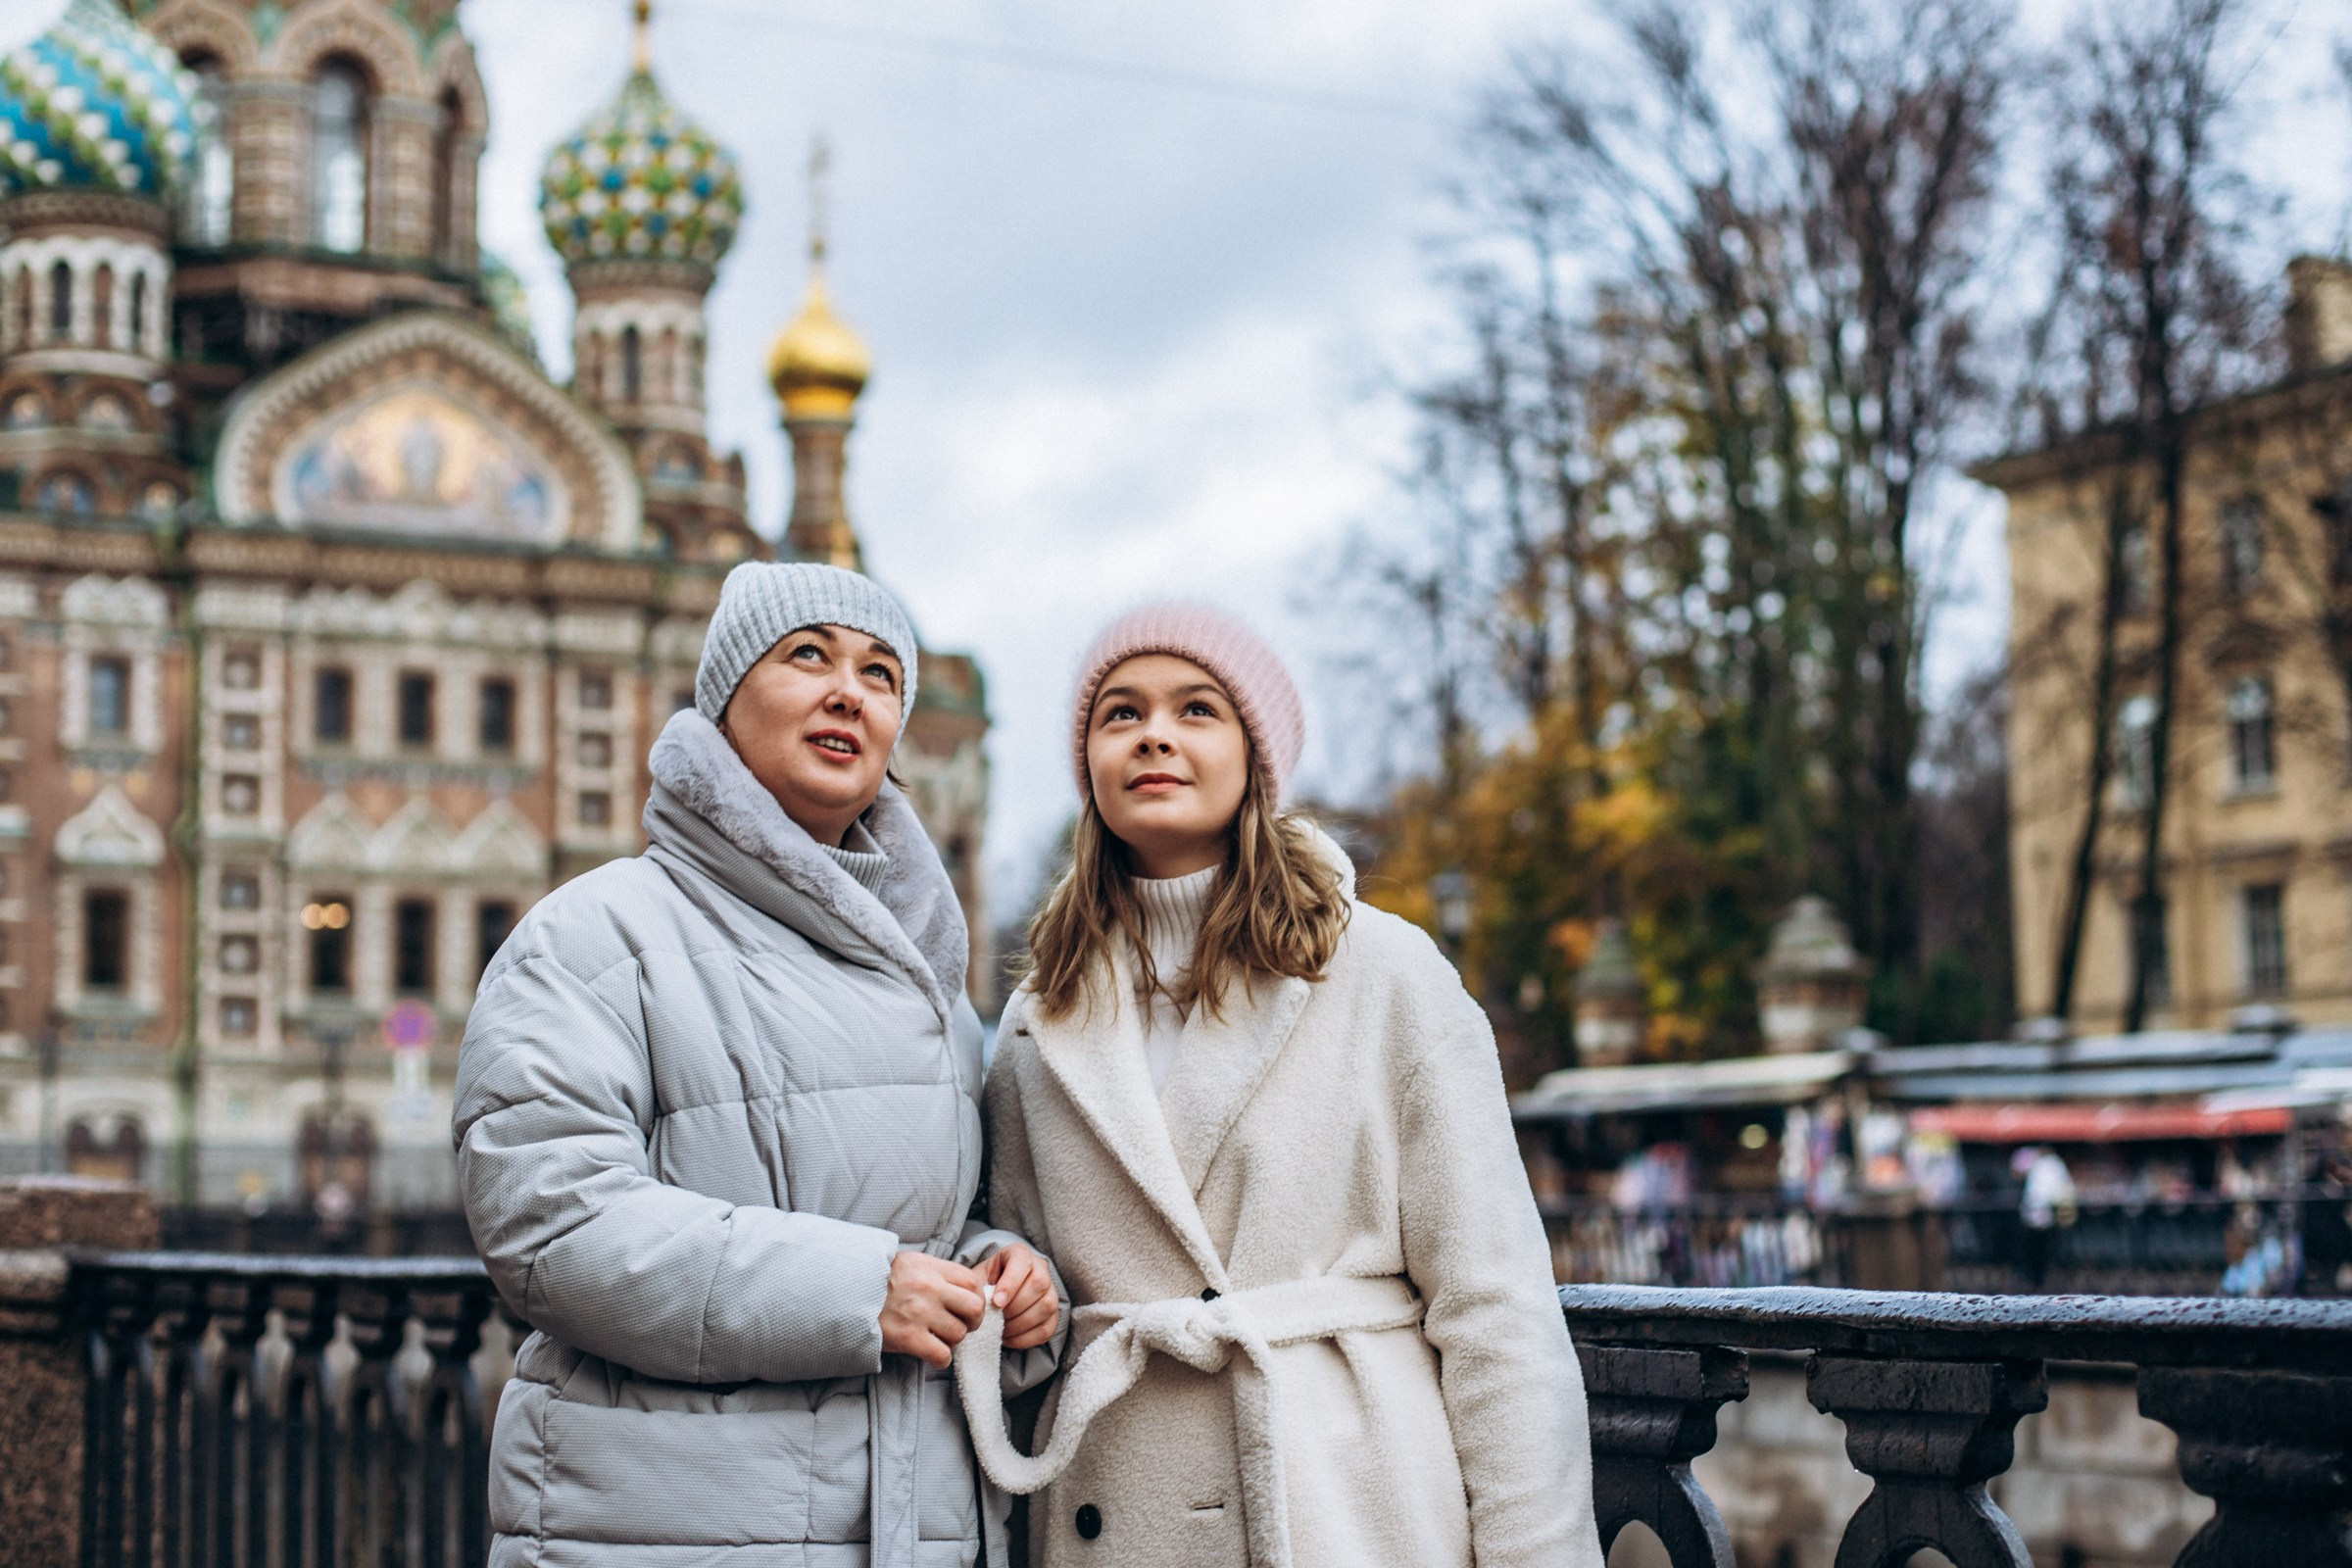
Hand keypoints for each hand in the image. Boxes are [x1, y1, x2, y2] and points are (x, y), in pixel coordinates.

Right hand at [879, 1252, 985, 1368]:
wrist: (844, 1293)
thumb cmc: (877, 1280)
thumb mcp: (909, 1263)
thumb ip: (936, 1272)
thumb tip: (961, 1287)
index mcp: (931, 1268)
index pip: (973, 1281)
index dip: (974, 1296)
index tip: (966, 1306)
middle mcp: (930, 1289)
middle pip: (974, 1308)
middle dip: (971, 1320)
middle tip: (959, 1325)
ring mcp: (920, 1313)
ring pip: (959, 1333)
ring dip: (952, 1340)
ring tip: (938, 1338)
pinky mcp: (908, 1338)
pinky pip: (942, 1355)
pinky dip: (941, 1359)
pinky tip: (932, 1354)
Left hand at [981, 1243, 1059, 1351]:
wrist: (994, 1295)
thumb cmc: (984, 1284)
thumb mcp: (977, 1278)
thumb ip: (978, 1287)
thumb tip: (983, 1306)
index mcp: (1020, 1253)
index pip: (1022, 1263)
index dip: (1011, 1284)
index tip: (997, 1303)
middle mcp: (1041, 1268)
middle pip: (1039, 1285)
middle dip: (1015, 1307)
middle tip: (997, 1318)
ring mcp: (1051, 1291)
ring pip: (1047, 1306)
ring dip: (1021, 1323)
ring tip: (1002, 1329)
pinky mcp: (1054, 1314)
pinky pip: (1047, 1328)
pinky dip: (1026, 1338)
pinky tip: (1009, 1338)